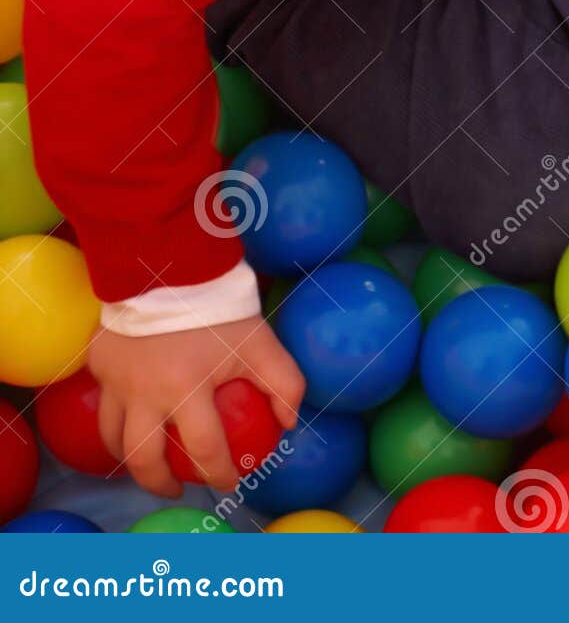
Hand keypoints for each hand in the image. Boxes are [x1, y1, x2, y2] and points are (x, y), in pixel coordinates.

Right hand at [87, 314, 305, 498]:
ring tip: (148, 462)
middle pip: (143, 459)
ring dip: (130, 458)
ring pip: (113, 438)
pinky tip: (131, 421)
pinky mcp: (98, 364)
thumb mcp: (261, 341)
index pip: (205, 451)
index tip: (230, 482)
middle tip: (176, 488)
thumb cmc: (220, 306)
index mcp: (186, 391)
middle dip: (160, 484)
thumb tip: (287, 424)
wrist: (171, 261)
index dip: (220, 475)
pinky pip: (103, 403)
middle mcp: (144, 395)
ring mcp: (115, 381)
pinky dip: (115, 420)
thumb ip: (284, 383)